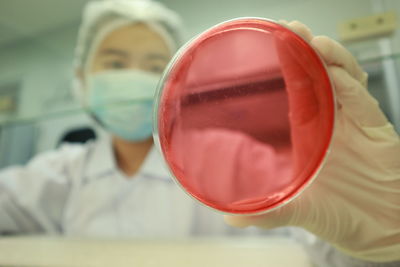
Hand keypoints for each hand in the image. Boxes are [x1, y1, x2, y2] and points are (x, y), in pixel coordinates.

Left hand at [224, 21, 399, 262]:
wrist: (383, 231)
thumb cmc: (342, 217)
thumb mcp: (298, 212)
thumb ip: (267, 213)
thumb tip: (230, 218)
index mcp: (312, 135)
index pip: (298, 93)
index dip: (289, 68)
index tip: (275, 45)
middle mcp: (333, 125)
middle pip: (320, 78)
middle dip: (306, 52)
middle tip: (291, 31)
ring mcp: (356, 125)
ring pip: (345, 81)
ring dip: (330, 60)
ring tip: (312, 43)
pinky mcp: (377, 131)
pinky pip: (363, 103)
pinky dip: (351, 88)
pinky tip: (336, 75)